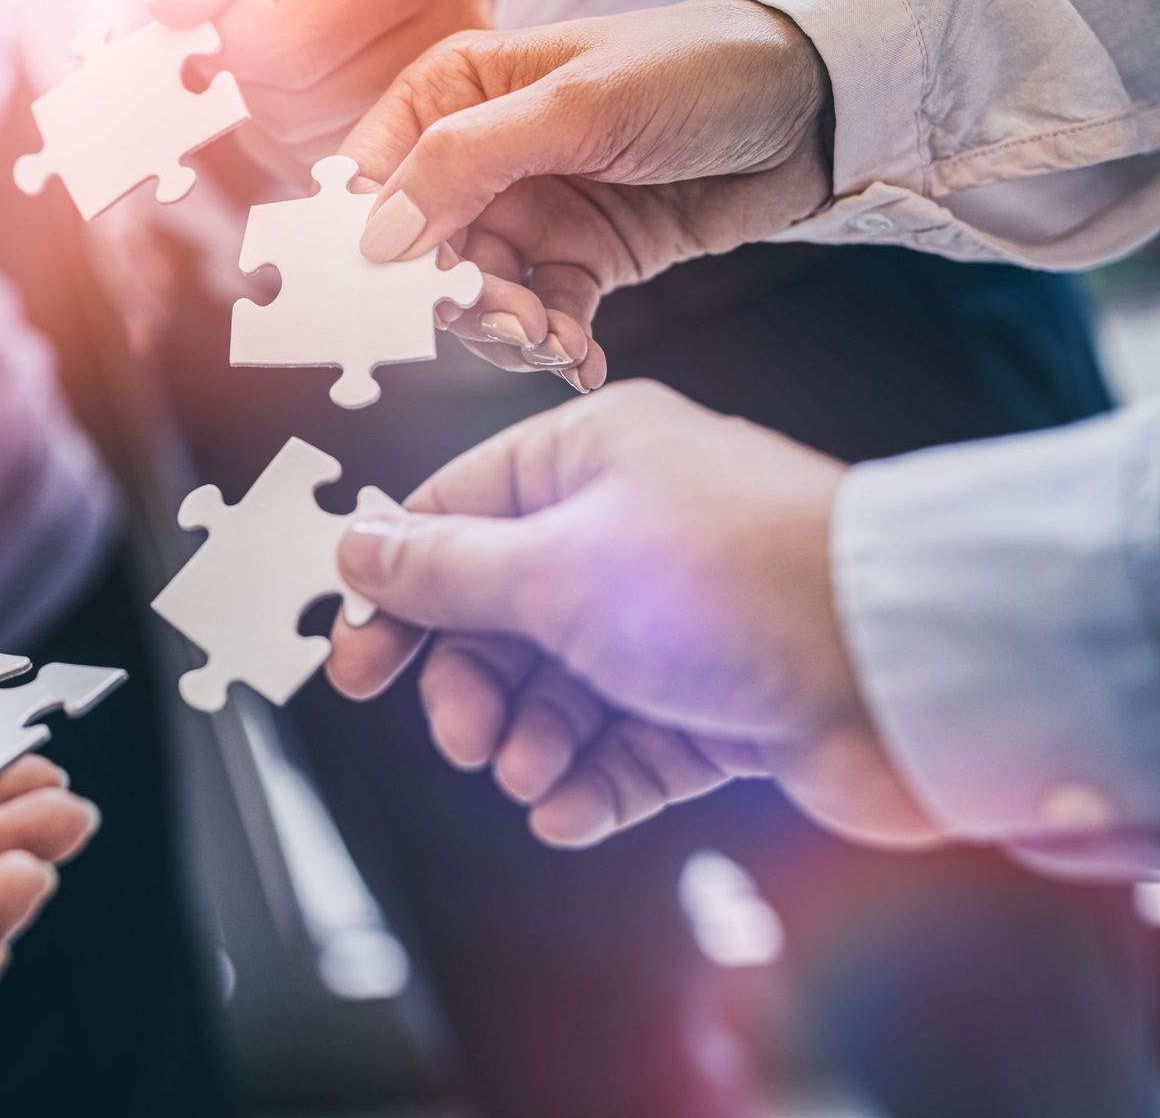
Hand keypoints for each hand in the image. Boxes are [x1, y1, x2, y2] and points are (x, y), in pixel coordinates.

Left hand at [148, 0, 492, 175]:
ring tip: (275, 33)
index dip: (227, 36)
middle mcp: (449, 29)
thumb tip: (174, 7)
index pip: (294, 43)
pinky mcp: (425, 128)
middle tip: (243, 13)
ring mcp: (444, 90)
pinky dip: (286, 132)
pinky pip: (328, 165)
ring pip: (312, 148)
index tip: (218, 0)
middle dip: (242, 71)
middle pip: (301, 106)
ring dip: (262, 105)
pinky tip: (292, 70)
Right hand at [325, 381, 937, 849]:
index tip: (359, 668)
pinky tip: (567, 810)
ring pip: (564, 687)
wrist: (911, 669)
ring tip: (528, 773)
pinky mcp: (724, 701)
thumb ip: (443, 570)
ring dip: (532, 739)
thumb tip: (358, 546)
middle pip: (503, 613)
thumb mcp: (553, 568)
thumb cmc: (744, 581)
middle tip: (465, 737)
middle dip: (472, 684)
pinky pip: (629, 744)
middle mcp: (635, 530)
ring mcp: (681, 619)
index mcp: (592, 459)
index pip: (456, 517)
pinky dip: (593, 781)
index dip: (399, 596)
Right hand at [341, 0, 834, 390]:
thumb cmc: (698, 70)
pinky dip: (555, 347)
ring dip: (508, 332)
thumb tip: (377, 238)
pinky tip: (584, 361)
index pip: (370, 175)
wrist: (817, 107)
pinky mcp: (578, 259)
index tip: (382, 301)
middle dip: (455, 301)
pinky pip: (539, 318)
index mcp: (452, 92)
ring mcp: (528, 211)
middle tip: (508, 322)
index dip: (365, 242)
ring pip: (476, 297)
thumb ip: (466, 165)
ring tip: (555, 342)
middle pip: (419, 255)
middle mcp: (477, 156)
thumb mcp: (576, 107)